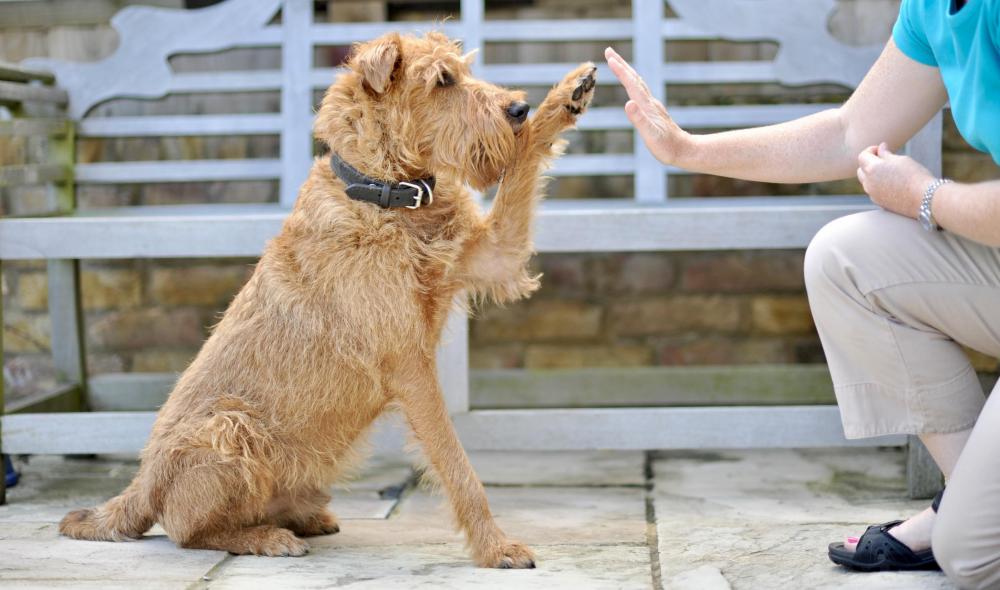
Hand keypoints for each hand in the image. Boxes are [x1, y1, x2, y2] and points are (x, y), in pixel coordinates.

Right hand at [605, 47, 690, 165]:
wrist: (684, 151)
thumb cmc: (667, 146)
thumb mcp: (651, 135)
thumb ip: (639, 119)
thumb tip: (628, 103)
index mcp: (646, 106)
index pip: (631, 84)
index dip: (620, 71)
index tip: (610, 58)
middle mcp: (650, 102)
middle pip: (634, 78)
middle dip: (621, 64)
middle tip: (608, 50)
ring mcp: (653, 106)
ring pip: (638, 83)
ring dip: (627, 71)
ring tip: (618, 63)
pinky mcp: (654, 112)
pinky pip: (640, 92)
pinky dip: (633, 83)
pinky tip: (632, 86)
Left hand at [857, 142, 934, 217]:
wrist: (925, 199)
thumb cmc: (915, 175)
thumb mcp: (901, 160)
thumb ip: (886, 154)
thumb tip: (880, 148)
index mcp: (872, 169)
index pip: (862, 156)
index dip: (871, 150)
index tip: (881, 150)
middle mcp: (868, 182)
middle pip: (861, 170)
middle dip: (870, 163)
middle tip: (885, 160)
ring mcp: (872, 194)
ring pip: (866, 182)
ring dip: (873, 175)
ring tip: (890, 173)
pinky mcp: (879, 203)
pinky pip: (873, 192)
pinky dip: (878, 186)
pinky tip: (893, 184)